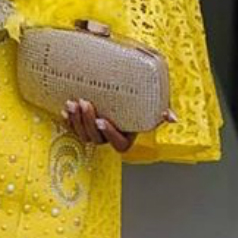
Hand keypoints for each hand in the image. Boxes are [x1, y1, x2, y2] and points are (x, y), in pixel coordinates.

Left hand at [61, 98, 175, 151]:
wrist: (123, 94)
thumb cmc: (139, 102)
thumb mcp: (151, 106)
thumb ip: (161, 111)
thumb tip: (172, 118)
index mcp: (127, 136)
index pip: (119, 144)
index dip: (110, 133)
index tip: (103, 119)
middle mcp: (110, 138)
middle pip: (97, 138)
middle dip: (88, 122)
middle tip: (85, 102)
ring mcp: (96, 133)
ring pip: (84, 135)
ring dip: (76, 121)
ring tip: (73, 103)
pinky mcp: (84, 125)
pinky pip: (73, 129)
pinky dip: (68, 121)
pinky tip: (64, 110)